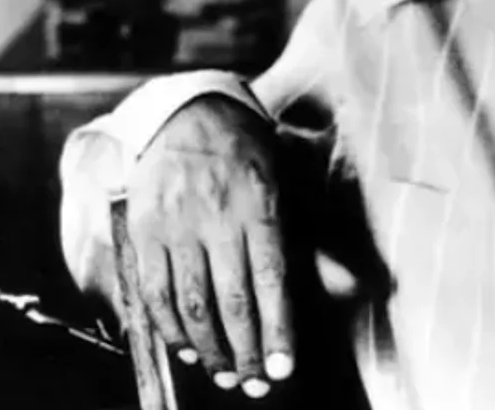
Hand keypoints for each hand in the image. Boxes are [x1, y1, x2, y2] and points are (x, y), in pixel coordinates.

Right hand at [121, 94, 294, 397]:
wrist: (186, 111)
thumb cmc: (246, 151)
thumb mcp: (288, 182)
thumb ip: (314, 236)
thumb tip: (351, 287)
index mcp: (258, 205)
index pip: (271, 283)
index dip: (277, 333)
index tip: (283, 370)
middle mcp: (216, 217)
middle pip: (231, 303)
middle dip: (245, 353)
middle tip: (255, 384)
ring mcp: (175, 224)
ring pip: (191, 304)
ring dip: (208, 349)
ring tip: (223, 373)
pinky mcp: (143, 229)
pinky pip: (153, 290)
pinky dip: (168, 327)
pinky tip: (185, 347)